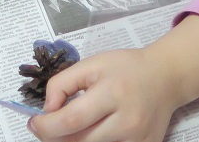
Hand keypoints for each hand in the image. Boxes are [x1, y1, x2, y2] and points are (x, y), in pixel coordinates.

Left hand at [30, 48, 179, 141]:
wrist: (165, 78)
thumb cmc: (126, 68)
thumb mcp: (92, 64)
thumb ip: (63, 83)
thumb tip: (47, 111)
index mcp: (113, 93)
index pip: (72, 120)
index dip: (46, 126)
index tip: (34, 123)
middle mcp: (128, 121)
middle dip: (55, 137)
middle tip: (48, 127)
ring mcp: (138, 141)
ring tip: (72, 127)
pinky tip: (92, 133)